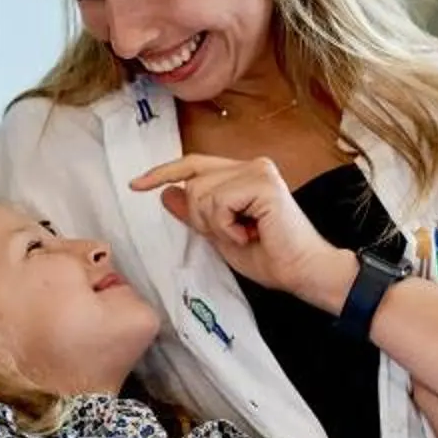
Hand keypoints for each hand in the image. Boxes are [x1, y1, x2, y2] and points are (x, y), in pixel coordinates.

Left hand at [128, 154, 354, 309]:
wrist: (302, 272)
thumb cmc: (269, 257)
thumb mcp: (219, 236)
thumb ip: (195, 213)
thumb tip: (166, 193)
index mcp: (242, 173)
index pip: (193, 165)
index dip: (162, 173)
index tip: (135, 185)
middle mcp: (252, 165)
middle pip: (193, 182)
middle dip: (201, 218)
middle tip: (232, 235)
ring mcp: (258, 170)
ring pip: (202, 193)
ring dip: (216, 225)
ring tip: (244, 235)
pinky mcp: (263, 183)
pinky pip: (219, 202)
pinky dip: (226, 227)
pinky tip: (250, 234)